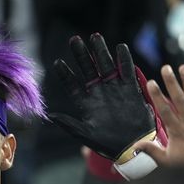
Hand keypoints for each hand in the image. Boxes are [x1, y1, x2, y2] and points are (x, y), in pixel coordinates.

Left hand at [49, 33, 155, 160]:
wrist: (133, 147)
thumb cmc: (108, 143)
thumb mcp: (85, 134)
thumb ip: (69, 124)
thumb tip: (51, 115)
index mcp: (87, 103)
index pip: (72, 85)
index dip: (65, 74)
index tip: (57, 62)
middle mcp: (99, 93)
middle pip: (89, 70)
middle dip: (81, 55)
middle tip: (74, 40)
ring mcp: (115, 89)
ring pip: (106, 66)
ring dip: (101, 52)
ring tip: (95, 37)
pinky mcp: (130, 90)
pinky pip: (127, 72)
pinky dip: (124, 60)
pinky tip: (120, 48)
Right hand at [135, 65, 183, 170]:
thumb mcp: (167, 161)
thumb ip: (151, 151)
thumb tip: (135, 146)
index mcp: (176, 130)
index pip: (165, 110)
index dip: (158, 96)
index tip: (151, 83)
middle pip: (179, 99)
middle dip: (172, 82)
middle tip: (166, 68)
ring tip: (183, 67)